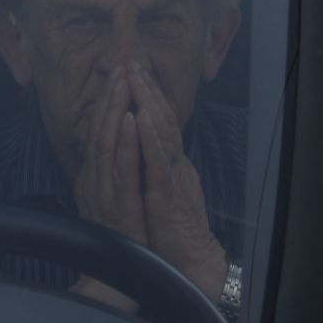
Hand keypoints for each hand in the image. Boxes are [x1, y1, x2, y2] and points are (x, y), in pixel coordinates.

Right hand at [71, 68, 146, 313]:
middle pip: (98, 130)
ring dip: (114, 109)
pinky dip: (124, 142)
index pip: (96, 132)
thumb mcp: (111, 201)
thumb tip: (113, 150)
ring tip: (123, 81)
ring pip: (106, 143)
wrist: (115, 282)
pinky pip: (120, 170)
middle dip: (110, 96)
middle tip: (121, 65)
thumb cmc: (120, 241)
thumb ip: (110, 176)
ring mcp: (102, 194)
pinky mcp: (117, 207)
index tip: (117, 74)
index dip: (106, 102)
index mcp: (92, 180)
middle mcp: (93, 183)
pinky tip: (128, 119)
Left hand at [129, 64, 226, 302]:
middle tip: (132, 60)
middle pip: (161, 119)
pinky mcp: (167, 196)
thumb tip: (141, 145)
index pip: (158, 121)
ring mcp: (171, 178)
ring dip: (149, 103)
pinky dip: (150, 139)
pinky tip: (142, 118)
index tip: (133, 69)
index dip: (147, 95)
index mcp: (169, 162)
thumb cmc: (172, 228)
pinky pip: (158, 163)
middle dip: (146, 88)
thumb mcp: (161, 189)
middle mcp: (173, 164)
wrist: (190, 262)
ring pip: (161, 133)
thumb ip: (153, 166)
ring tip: (136, 77)